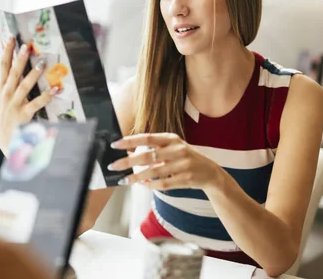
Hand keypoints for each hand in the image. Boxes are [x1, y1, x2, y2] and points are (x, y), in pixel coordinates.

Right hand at [0, 37, 57, 152]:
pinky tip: (55, 89)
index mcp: (2, 89)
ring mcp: (14, 104)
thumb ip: (11, 85)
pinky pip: (36, 103)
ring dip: (32, 75)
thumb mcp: (5, 99)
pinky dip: (46, 96)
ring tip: (41, 64)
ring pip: (23, 86)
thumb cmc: (8, 117)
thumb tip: (19, 69)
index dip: (6, 52)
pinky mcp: (23, 115)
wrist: (5, 140)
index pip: (3, 66)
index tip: (9, 38)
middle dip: (19, 59)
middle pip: (12, 73)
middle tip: (25, 46)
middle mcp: (6, 94)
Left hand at [107, 133, 223, 191]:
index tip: (114, 145)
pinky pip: (163, 184)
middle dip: (127, 162)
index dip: (129, 141)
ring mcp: (182, 165)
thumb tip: (128, 153)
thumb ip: (154, 148)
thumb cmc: (185, 158)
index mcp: (172, 138)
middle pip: (147, 156)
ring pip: (153, 172)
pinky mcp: (186, 179)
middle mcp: (178, 150)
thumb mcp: (173, 147)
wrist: (210, 173)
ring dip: (135, 177)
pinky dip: (150, 185)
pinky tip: (142, 185)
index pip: (146, 138)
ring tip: (123, 180)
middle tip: (112, 165)